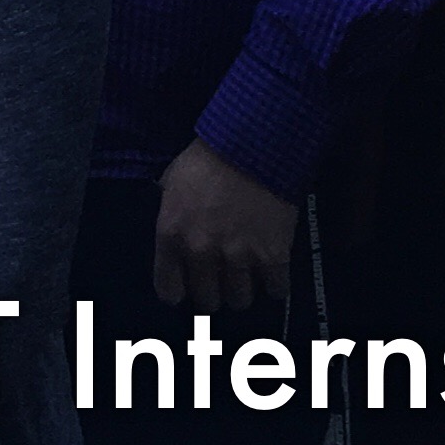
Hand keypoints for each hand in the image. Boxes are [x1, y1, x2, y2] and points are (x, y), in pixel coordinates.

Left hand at [153, 139, 298, 314]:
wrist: (253, 143)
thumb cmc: (205, 159)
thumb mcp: (171, 184)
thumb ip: (172, 217)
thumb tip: (175, 234)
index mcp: (171, 236)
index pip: (169, 291)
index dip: (178, 290)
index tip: (187, 284)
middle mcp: (202, 253)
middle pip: (207, 301)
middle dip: (213, 292)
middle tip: (220, 279)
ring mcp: (239, 257)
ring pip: (240, 300)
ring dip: (242, 289)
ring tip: (246, 274)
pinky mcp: (274, 256)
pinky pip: (275, 290)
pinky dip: (274, 284)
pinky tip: (272, 271)